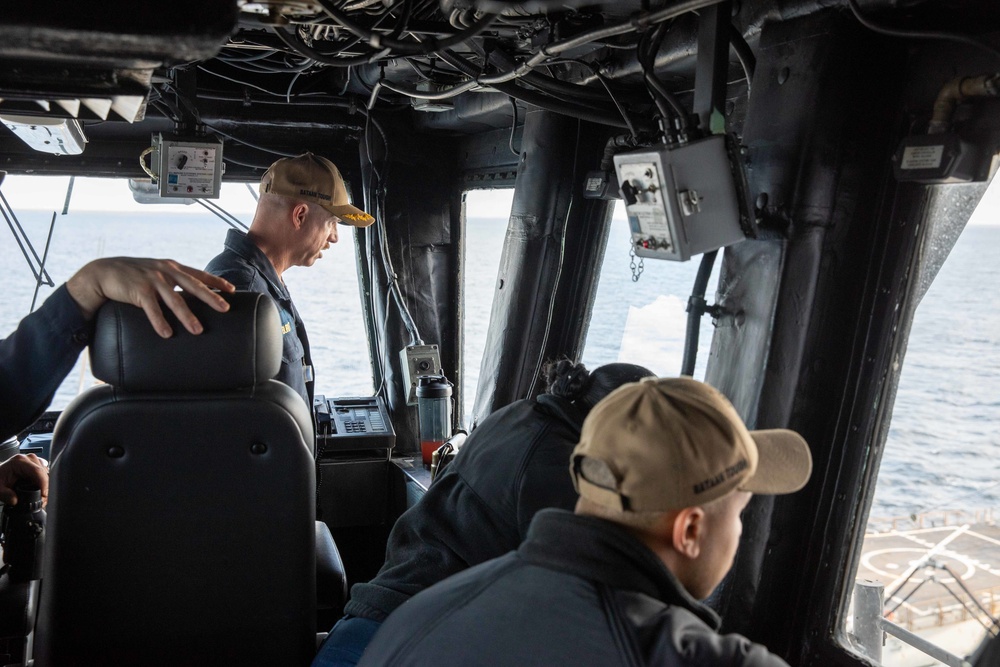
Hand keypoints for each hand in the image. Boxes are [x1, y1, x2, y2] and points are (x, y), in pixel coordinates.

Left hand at [0, 454, 48, 507]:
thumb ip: (6, 495)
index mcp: (19, 462)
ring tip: (39, 496)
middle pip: (44, 473)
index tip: (43, 495)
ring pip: (46, 474)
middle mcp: (28, 459)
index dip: (43, 484)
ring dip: (44, 486)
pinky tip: (39, 490)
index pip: (37, 471)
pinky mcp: (37, 465)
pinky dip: (43, 483)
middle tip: (40, 501)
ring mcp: (34, 461)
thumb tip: (16, 501)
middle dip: (44, 488)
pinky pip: (45, 474)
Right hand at [66, 258, 235, 337]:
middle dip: (211, 298)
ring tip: (198, 330)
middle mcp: (165, 271)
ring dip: (187, 316)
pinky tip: (166, 334)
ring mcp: (152, 280)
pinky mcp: (138, 290)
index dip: (216, 282)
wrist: (103, 272)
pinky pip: (151, 309)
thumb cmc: (133, 275)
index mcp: (172, 267)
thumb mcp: (156, 272)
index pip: (199, 274)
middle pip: (193, 286)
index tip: (232, 290)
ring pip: (174, 300)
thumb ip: (172, 280)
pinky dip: (159, 321)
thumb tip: (190, 294)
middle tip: (225, 309)